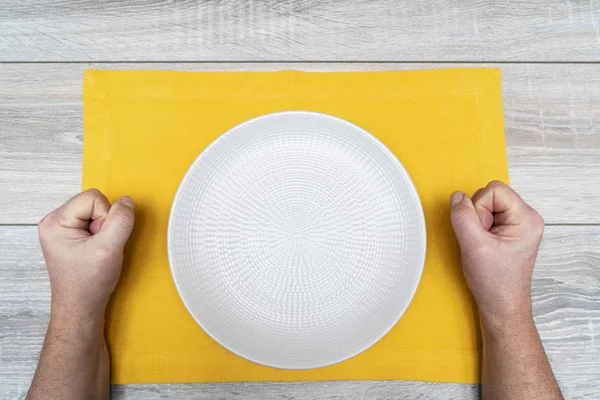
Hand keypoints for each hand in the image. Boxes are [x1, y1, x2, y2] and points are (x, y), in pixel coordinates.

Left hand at [38, 189, 134, 318]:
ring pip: (95, 212)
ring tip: (98, 251)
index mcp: (55, 222)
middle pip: (93, 202)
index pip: (93, 198)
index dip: (106, 216)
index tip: (102, 241)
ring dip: (105, 230)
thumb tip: (127, 201)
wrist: (81, 308)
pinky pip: (93, 222)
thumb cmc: (88, 284)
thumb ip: (121, 221)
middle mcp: (54, 222)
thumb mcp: (109, 249)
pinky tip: (97, 252)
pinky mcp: (71, 237)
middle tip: (100, 247)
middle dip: (105, 223)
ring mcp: (62, 230)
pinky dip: (102, 236)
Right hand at [450, 181, 543, 325]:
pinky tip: (483, 245)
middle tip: (482, 240)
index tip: (481, 232)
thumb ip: (463, 217)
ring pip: (489, 205)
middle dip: (478, 215)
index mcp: (527, 218)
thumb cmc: (494, 281)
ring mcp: (520, 225)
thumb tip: (457, 196)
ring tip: (483, 244)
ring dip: (478, 222)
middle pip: (491, 195)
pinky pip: (490, 216)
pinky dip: (480, 228)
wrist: (501, 305)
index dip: (479, 208)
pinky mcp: (511, 232)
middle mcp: (527, 218)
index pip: (494, 190)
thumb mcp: (473, 246)